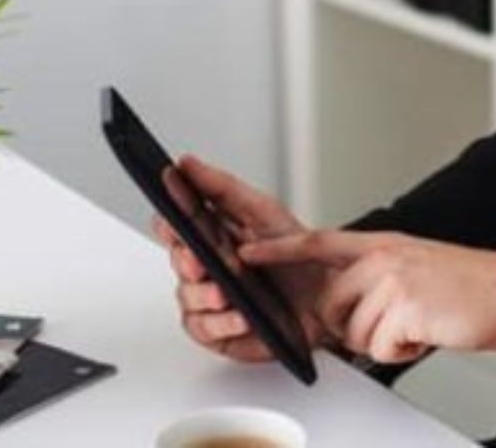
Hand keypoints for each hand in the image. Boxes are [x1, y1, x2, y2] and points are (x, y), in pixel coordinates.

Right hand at [152, 154, 330, 362]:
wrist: (327, 298)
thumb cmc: (297, 254)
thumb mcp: (262, 212)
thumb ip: (222, 188)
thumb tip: (188, 164)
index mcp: (212, 235)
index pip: (175, 224)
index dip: (168, 220)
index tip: (170, 217)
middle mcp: (206, 267)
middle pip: (176, 260)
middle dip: (185, 260)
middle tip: (198, 261)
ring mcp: (209, 299)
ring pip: (186, 296)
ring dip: (205, 295)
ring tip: (226, 292)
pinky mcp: (217, 330)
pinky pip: (203, 328)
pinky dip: (222, 322)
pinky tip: (240, 316)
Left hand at [239, 230, 495, 364]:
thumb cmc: (467, 287)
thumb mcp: (415, 265)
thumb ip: (377, 275)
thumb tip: (347, 305)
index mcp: (384, 243)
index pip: (320, 242)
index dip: (281, 250)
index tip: (247, 252)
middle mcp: (384, 257)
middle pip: (332, 304)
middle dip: (357, 325)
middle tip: (398, 321)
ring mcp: (392, 281)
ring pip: (355, 331)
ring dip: (384, 341)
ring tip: (419, 324)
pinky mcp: (403, 309)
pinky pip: (379, 347)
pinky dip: (402, 352)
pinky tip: (426, 334)